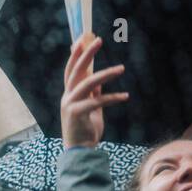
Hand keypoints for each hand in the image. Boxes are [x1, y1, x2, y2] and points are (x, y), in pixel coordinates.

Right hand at [60, 33, 127, 148]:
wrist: (80, 152)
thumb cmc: (86, 130)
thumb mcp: (91, 109)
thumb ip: (94, 94)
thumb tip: (100, 81)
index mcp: (69, 94)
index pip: (70, 70)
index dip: (75, 54)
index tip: (82, 39)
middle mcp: (67, 97)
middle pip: (76, 70)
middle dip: (87, 54)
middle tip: (98, 40)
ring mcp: (70, 105)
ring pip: (88, 83)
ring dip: (106, 74)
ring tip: (121, 68)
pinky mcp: (78, 114)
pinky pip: (97, 101)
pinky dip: (112, 98)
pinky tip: (124, 96)